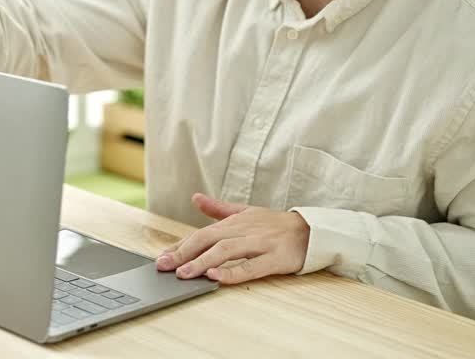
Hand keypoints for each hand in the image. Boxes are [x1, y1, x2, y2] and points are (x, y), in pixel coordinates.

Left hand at [155, 193, 309, 284]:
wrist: (312, 230)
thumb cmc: (276, 224)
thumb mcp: (246, 212)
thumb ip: (219, 209)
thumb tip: (196, 198)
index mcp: (235, 221)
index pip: (201, 233)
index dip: (180, 245)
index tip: (161, 257)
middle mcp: (244, 230)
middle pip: (208, 239)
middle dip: (183, 252)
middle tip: (163, 265)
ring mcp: (259, 243)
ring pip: (225, 251)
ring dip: (202, 262)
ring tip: (183, 274)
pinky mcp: (275, 258)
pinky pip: (251, 266)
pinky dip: (232, 271)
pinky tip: (216, 276)